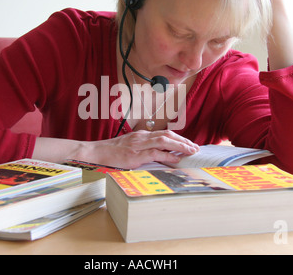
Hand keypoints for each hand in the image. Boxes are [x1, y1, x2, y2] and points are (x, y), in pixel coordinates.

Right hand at [80, 130, 199, 168]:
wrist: (96, 152)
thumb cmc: (112, 151)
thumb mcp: (130, 146)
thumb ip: (144, 148)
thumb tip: (160, 154)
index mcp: (142, 135)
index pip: (165, 133)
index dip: (179, 138)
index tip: (189, 144)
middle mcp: (142, 137)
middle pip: (168, 135)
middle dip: (183, 141)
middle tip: (195, 147)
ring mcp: (139, 145)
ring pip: (164, 141)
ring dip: (180, 146)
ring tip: (190, 151)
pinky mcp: (135, 155)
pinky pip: (155, 153)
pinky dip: (167, 156)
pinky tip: (176, 159)